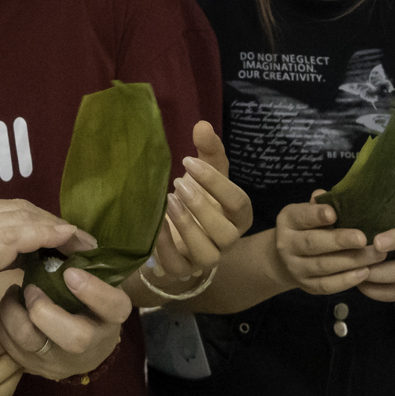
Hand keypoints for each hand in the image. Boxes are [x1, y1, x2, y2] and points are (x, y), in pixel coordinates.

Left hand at [0, 268, 129, 380]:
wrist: (77, 350)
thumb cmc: (85, 304)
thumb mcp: (94, 285)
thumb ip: (83, 265)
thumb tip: (62, 229)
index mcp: (111, 316)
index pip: (113, 306)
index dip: (93, 290)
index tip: (70, 271)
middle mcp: (90, 344)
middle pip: (76, 338)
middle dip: (46, 309)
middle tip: (30, 288)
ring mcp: (59, 359)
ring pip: (32, 342)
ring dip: (13, 312)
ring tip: (13, 292)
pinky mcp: (33, 366)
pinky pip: (9, 345)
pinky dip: (1, 321)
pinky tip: (7, 307)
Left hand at [150, 121, 252, 288]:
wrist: (171, 229)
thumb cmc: (194, 198)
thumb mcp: (203, 174)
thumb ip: (208, 151)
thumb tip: (202, 124)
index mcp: (236, 216)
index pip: (240, 204)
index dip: (217, 184)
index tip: (189, 161)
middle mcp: (226, 241)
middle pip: (226, 232)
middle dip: (203, 206)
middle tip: (178, 183)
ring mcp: (205, 259)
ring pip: (207, 254)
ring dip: (188, 228)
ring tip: (169, 202)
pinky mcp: (182, 271)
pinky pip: (178, 266)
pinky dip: (165, 246)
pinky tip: (154, 223)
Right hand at [272, 194, 383, 295]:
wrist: (285, 258)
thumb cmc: (307, 228)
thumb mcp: (308, 212)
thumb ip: (321, 205)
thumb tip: (334, 195)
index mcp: (288, 221)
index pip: (300, 216)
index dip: (316, 215)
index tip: (333, 213)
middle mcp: (287, 245)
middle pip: (312, 243)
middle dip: (339, 241)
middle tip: (363, 238)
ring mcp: (296, 268)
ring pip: (323, 266)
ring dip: (352, 261)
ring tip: (376, 255)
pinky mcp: (307, 286)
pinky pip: (327, 285)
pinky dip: (347, 280)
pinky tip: (366, 272)